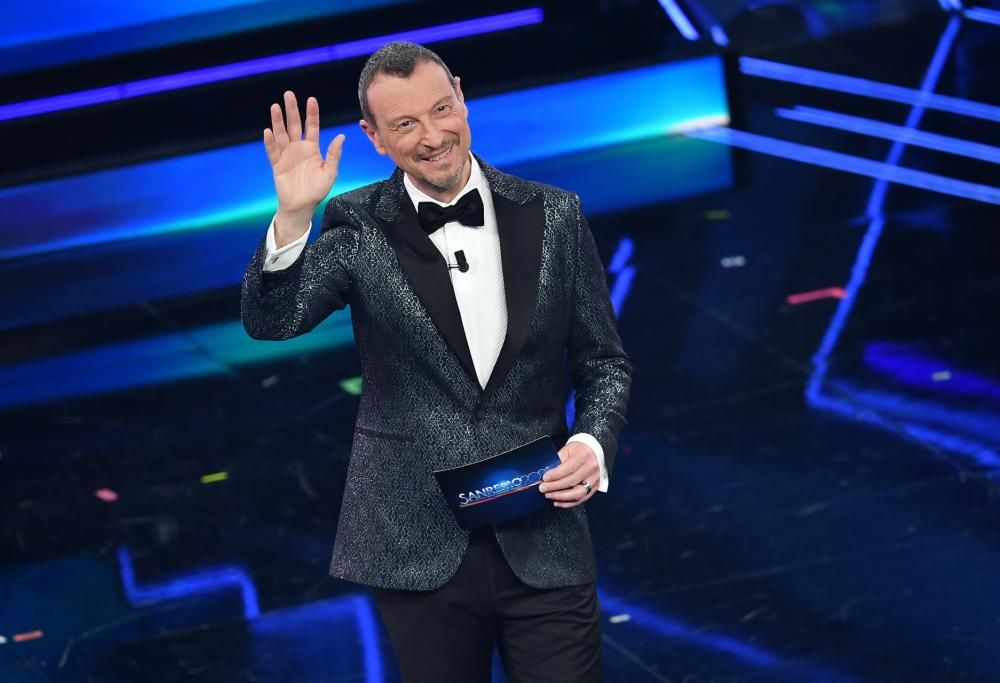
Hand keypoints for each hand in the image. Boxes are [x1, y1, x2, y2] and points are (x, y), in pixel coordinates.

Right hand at [264, 91, 344, 229]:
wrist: (302, 206)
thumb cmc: (317, 190)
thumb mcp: (330, 172)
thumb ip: (334, 155)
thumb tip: (341, 136)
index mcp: (312, 148)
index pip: (312, 126)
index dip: (311, 113)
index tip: (311, 99)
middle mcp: (298, 148)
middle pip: (294, 125)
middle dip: (292, 110)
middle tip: (288, 94)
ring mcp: (286, 155)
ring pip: (281, 134)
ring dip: (278, 121)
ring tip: (275, 107)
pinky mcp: (276, 164)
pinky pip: (272, 151)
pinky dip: (270, 142)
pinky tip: (268, 131)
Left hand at [538, 441, 599, 507]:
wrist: (592, 452)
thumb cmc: (578, 451)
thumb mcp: (566, 451)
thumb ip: (556, 462)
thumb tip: (544, 474)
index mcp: (583, 456)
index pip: (568, 469)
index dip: (555, 475)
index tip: (544, 479)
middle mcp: (591, 468)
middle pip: (572, 482)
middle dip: (554, 487)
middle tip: (543, 488)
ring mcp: (594, 479)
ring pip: (578, 493)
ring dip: (561, 497)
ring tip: (549, 495)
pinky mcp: (594, 488)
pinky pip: (581, 499)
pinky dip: (568, 503)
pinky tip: (558, 502)